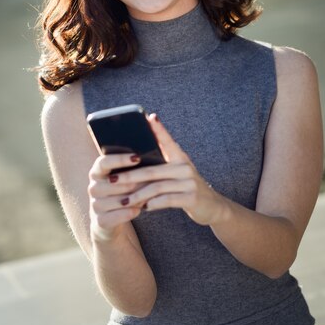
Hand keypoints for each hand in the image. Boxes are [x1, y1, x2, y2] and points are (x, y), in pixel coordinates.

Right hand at [88, 152, 147, 241]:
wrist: (111, 220)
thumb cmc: (122, 193)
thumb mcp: (123, 179)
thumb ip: (131, 168)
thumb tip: (151, 158)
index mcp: (96, 172)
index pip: (104, 162)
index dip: (120, 159)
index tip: (137, 158)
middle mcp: (93, 187)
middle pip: (117, 182)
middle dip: (137, 181)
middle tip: (155, 179)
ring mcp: (95, 205)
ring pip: (120, 200)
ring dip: (137, 198)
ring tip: (150, 195)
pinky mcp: (100, 221)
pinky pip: (119, 215)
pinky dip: (131, 212)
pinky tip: (139, 209)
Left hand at [108, 114, 226, 226]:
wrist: (211, 206)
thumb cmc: (187, 187)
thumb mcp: (177, 172)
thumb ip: (162, 164)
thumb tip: (135, 159)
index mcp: (180, 158)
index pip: (168, 141)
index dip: (159, 129)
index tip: (149, 117)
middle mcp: (185, 167)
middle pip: (152, 170)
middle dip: (129, 176)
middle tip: (112, 180)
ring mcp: (189, 182)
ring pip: (157, 187)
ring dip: (138, 195)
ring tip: (124, 200)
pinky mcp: (191, 198)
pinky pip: (167, 200)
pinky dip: (153, 204)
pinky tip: (144, 208)